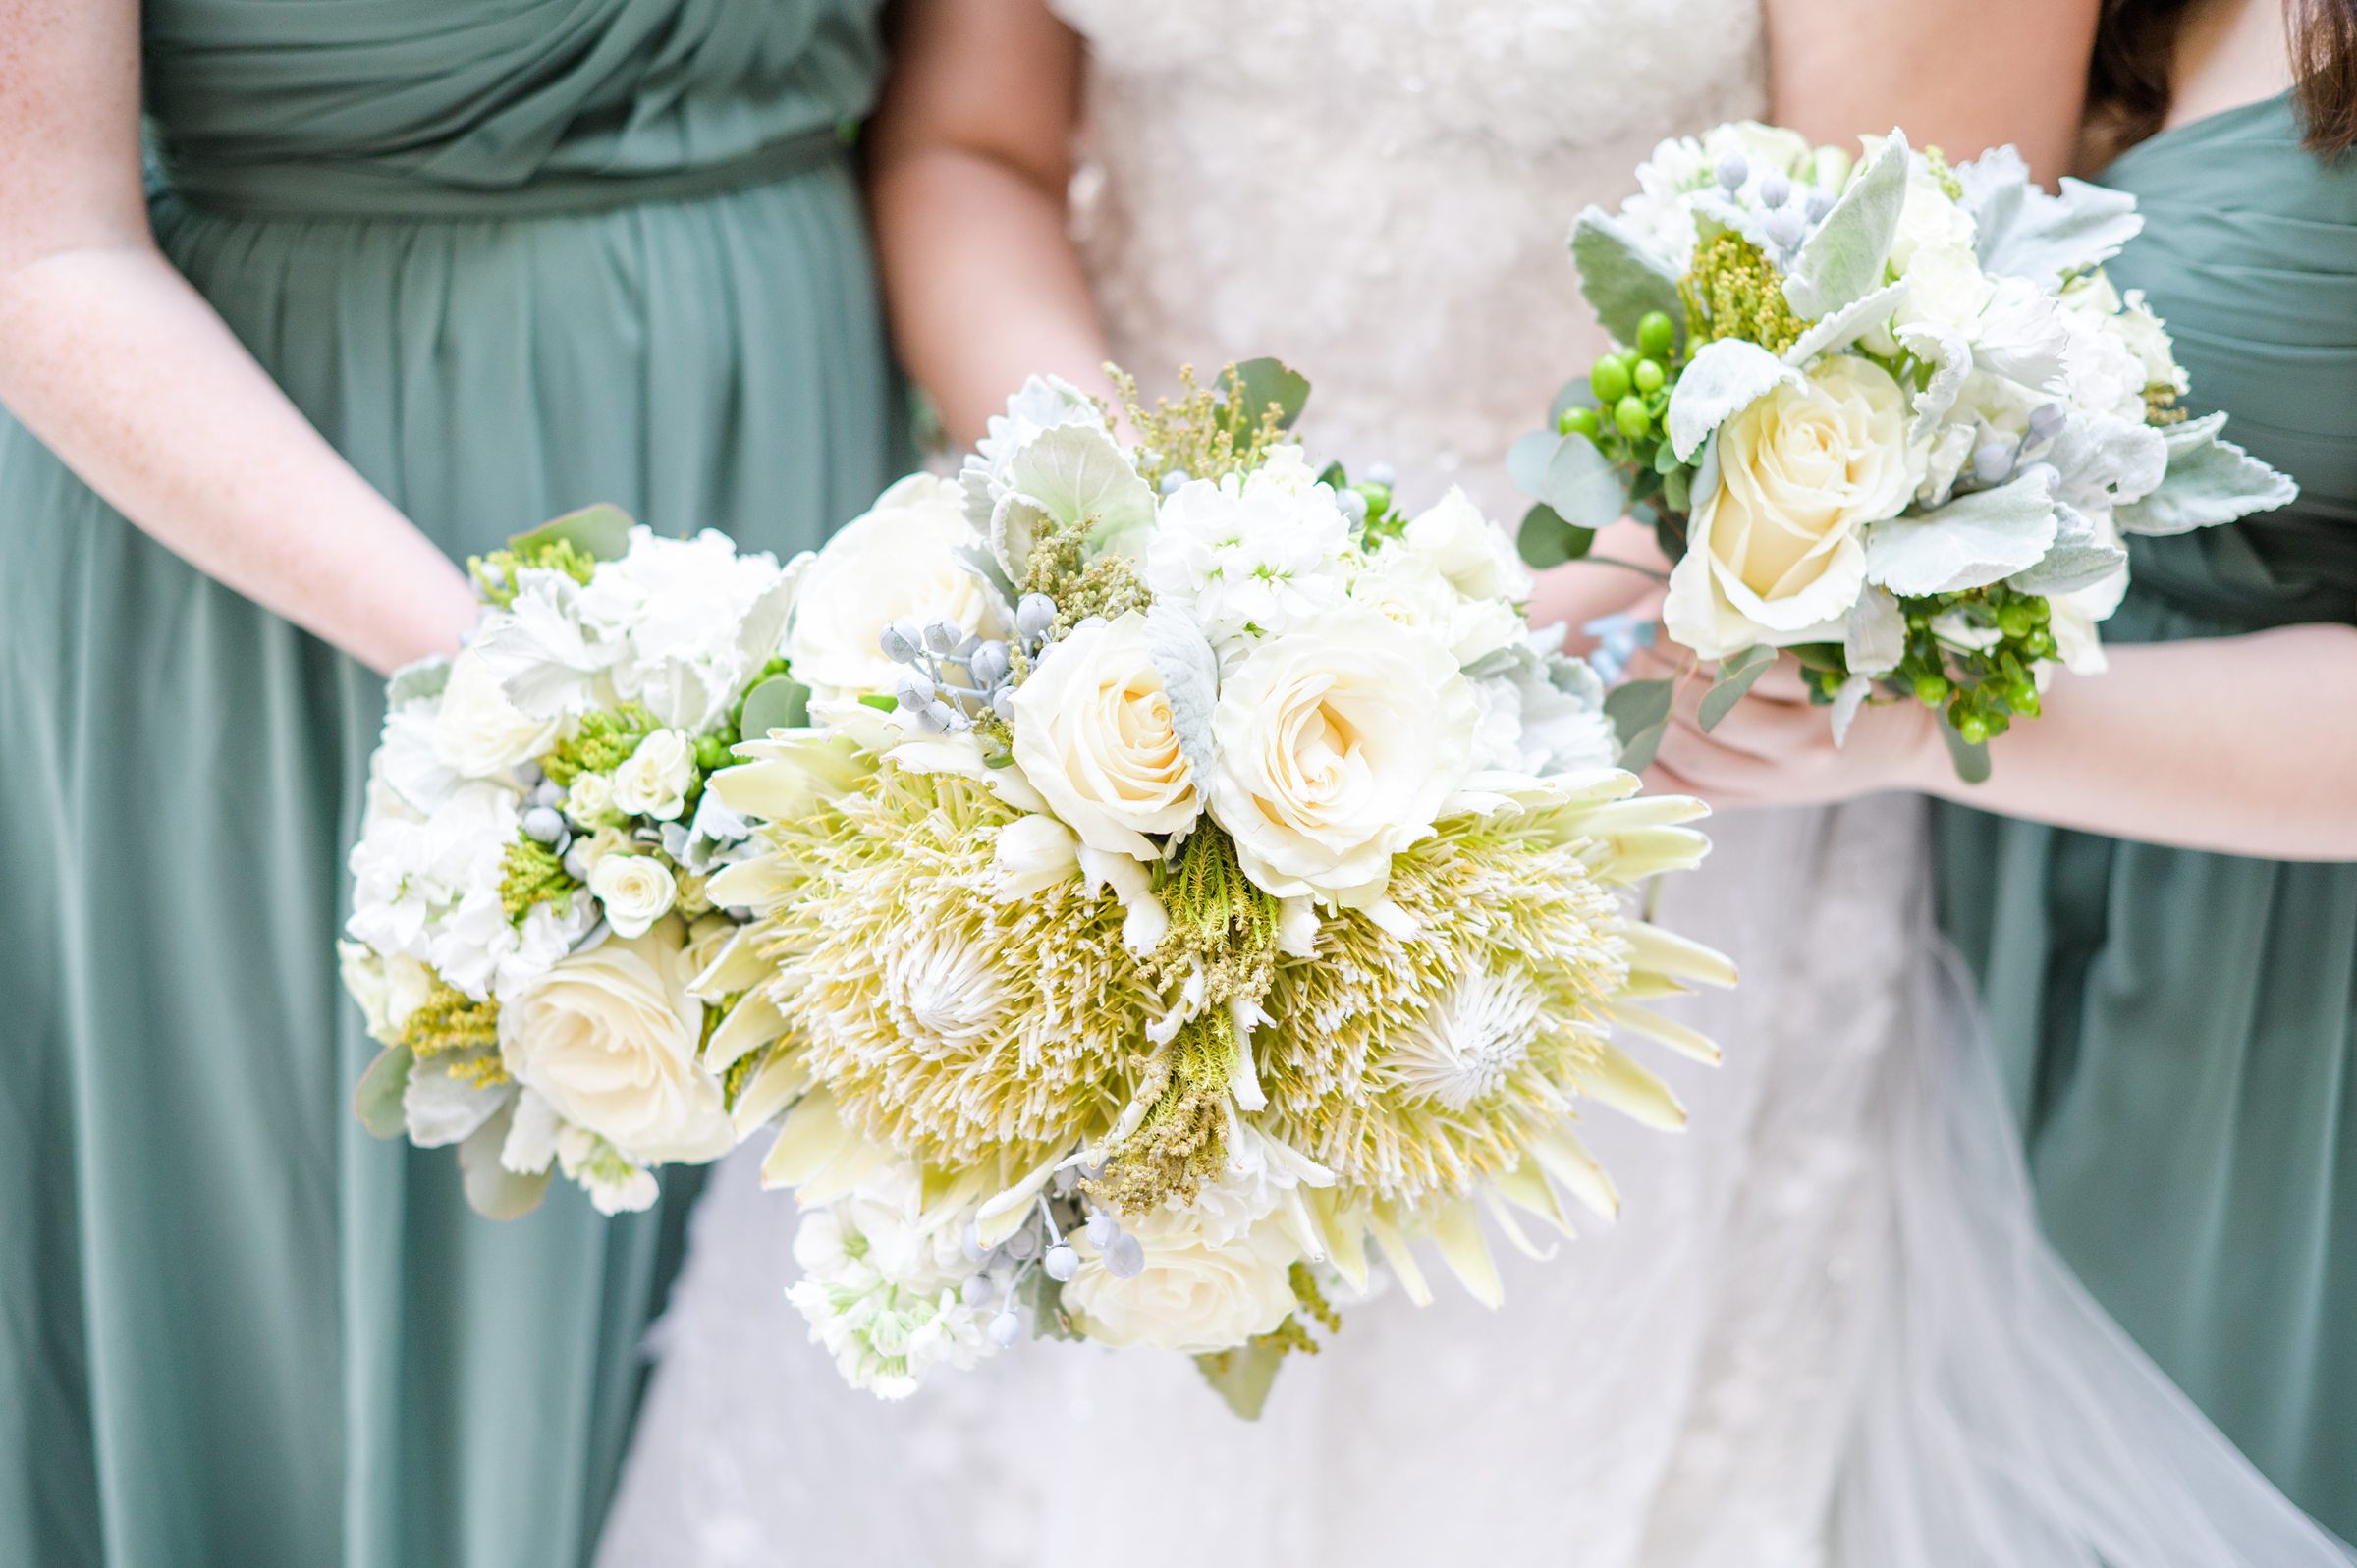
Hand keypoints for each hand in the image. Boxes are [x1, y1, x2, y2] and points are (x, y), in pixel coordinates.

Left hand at [1631, 644, 1944, 808]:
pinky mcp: (1760, 801)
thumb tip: (1673, 607)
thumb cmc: (1870, 677)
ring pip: (1697, 755)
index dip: (1694, 644)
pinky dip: (1653, 768)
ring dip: (1651, 718)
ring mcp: (1780, 782)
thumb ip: (1769, 624)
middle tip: (1634, 650)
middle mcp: (1804, 747)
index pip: (1747, 667)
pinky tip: (1628, 740)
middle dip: (1664, 677)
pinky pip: (1693, 791)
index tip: (1663, 623)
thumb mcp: (1836, 642)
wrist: (1910, 741)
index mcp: (1827, 697)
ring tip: (1630, 684)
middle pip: (1715, 713)